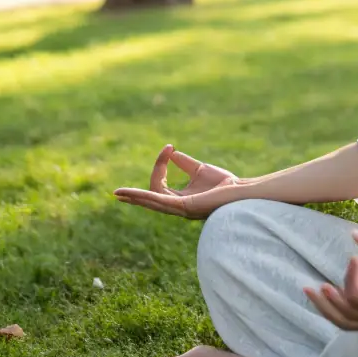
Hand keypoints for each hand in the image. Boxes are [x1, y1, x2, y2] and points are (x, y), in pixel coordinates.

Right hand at [113, 144, 239, 219]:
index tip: (169, 147)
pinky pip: (161, 202)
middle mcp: (178, 207)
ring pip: (152, 203)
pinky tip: (134, 194)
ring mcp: (181, 209)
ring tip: (119, 194)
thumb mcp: (200, 169)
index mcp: (180, 199)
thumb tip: (171, 153)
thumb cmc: (225, 183)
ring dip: (135, 198)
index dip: (160, 165)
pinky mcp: (186, 207)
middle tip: (116, 192)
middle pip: (151, 198)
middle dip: (134, 196)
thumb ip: (185, 163)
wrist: (241, 190)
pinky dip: (146, 197)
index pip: (160, 185)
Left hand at [305, 230, 357, 330]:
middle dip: (329, 301)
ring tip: (311, 293)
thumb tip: (354, 234)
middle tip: (315, 285)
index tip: (353, 259)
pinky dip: (335, 314)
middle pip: (348, 316)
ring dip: (327, 310)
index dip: (351, 279)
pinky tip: (325, 300)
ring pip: (346, 324)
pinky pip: (351, 324)